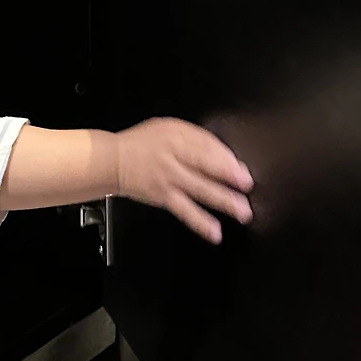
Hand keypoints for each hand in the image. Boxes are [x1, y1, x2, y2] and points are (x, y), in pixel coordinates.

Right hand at [115, 118, 252, 242]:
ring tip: (242, 211)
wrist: (114, 161)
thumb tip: (227, 158)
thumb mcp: (170, 128)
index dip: (227, 157)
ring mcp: (168, 179)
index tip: (242, 168)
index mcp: (177, 136)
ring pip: (200, 190)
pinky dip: (200, 222)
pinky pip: (185, 211)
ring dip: (223, 201)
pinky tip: (215, 232)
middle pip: (205, 165)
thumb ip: (197, 139)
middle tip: (246, 185)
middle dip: (229, 176)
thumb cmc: (143, 144)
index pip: (207, 145)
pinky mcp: (164, 198)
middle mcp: (173, 157)